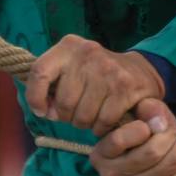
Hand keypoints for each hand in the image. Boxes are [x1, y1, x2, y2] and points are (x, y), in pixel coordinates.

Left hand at [26, 35, 164, 135]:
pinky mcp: (124, 87)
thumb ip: (52, 83)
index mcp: (68, 47)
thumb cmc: (97, 74)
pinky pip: (103, 121)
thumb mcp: (72, 67)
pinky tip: (105, 121)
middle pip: (63, 102)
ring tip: (92, 114)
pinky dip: (101, 128)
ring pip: (82, 116)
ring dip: (85, 123)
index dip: (35, 97)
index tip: (42, 111)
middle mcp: (87, 54)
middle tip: (77, 112)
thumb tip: (44, 110)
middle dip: (67, 116)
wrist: (140, 70)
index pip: (39, 72)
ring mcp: (108, 69)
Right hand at [91, 98, 175, 175]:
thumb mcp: (145, 117)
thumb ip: (148, 110)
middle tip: (175, 132)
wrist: (155, 172)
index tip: (152, 125)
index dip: (144, 128)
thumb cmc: (148, 138)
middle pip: (153, 152)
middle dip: (172, 134)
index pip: (119, 140)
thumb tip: (158, 119)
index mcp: (102, 153)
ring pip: (171, 164)